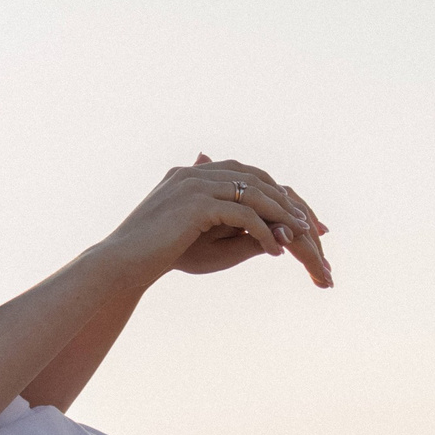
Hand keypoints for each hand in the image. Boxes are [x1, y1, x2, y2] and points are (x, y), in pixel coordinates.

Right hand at [101, 156, 331, 289]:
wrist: (121, 262)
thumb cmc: (155, 253)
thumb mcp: (198, 234)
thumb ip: (228, 219)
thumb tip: (262, 225)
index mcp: (192, 173)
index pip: (246, 174)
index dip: (276, 193)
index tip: (298, 215)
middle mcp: (195, 172)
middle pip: (257, 179)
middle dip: (287, 203)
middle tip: (312, 226)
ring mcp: (195, 185)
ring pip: (254, 195)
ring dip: (282, 217)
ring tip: (300, 237)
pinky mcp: (196, 204)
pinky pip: (243, 215)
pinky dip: (263, 232)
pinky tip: (274, 251)